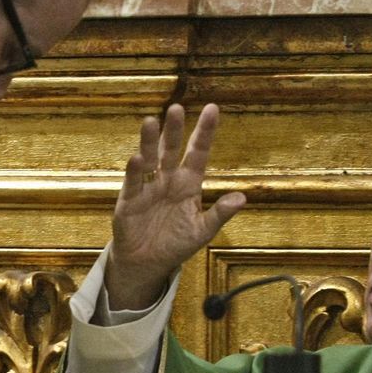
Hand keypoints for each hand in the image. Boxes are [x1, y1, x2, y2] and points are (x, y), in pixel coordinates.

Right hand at [107, 104, 245, 310]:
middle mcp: (168, 179)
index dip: (205, 132)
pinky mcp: (130, 200)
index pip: (198, 152)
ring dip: (150, 141)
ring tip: (151, 122)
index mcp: (189, 183)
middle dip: (174, 130)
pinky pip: (134, 182)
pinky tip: (138, 158)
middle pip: (172, 149)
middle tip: (176, 108)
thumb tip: (241, 198)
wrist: (148, 264)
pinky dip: (135, 170)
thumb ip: (220, 214)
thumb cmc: (176, 244)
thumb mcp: (202, 231)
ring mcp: (148, 187)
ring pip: (150, 159)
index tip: (212, 109)